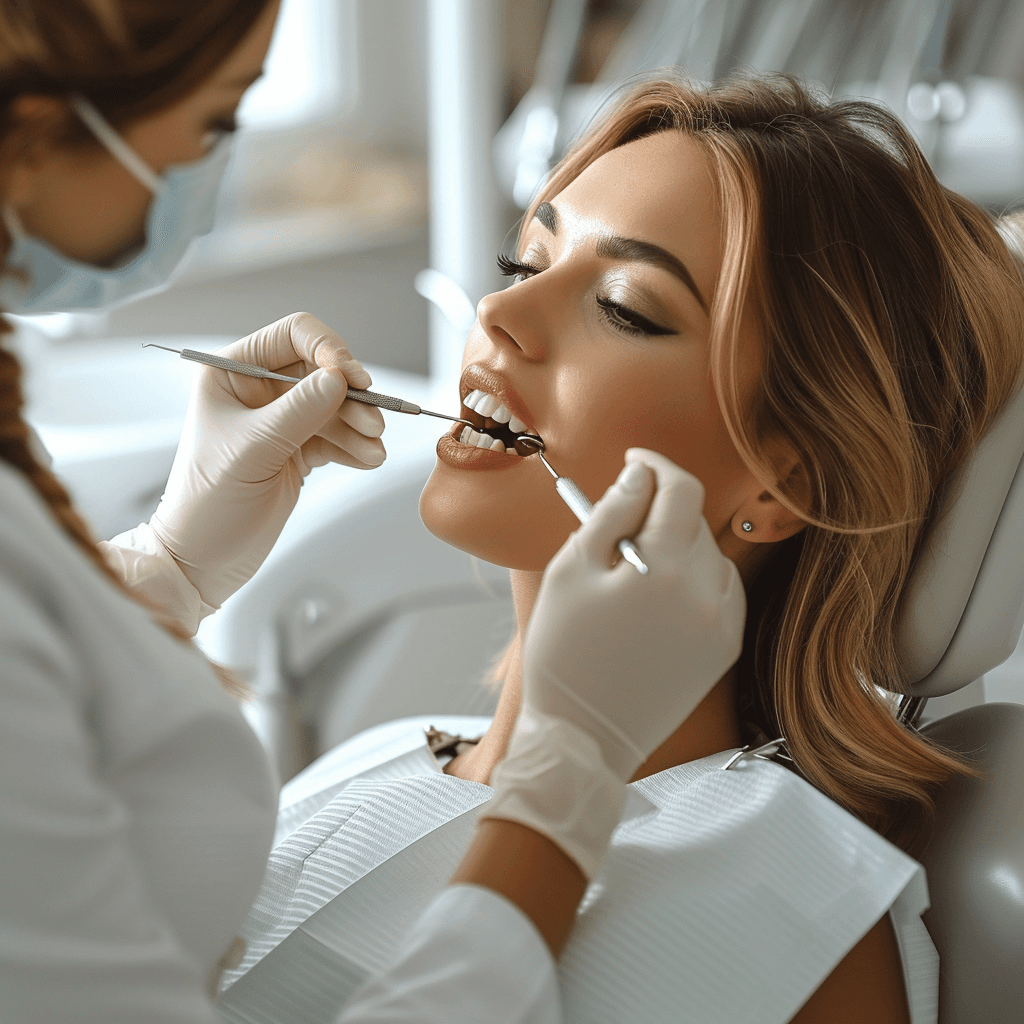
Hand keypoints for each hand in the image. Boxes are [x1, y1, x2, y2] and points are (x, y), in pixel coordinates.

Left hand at [149, 312, 385, 608]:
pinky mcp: (297, 450)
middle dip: (351, 396)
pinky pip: (337, 436)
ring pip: (335, 406)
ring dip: (359, 425)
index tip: (351, 378)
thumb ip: (298, 411)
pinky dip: (356, 446)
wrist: (201, 562)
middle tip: (372, 422)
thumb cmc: (206, 506)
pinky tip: (366, 459)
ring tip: (373, 449)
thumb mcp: (252, 451)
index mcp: (231, 373)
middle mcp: (257, 391)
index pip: (292, 335)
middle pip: (322, 371)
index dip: (328, 350)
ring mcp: (280, 422)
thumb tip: (339, 379)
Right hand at [521, 447, 745, 781]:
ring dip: (677, 542)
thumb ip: (608, 513)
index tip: (634, 461)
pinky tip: (660, 593)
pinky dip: (696, 577)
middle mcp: (706, 592)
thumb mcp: (570, 572)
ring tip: (633, 567)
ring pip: (710, 553)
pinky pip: (721, 590)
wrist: (583, 740)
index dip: (656, 464)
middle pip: (694, 518)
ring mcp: (721, 623)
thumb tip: (638, 474)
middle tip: (618, 520)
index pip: (680, 488)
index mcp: (664, 568)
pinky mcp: (725, 649)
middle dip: (659, 506)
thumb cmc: (564, 654)